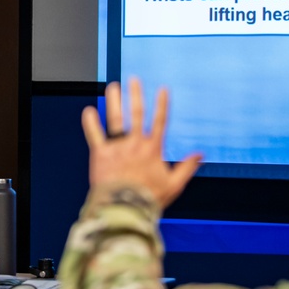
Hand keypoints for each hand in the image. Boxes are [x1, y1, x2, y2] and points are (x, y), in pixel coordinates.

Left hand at [82, 77, 201, 208]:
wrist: (125, 208)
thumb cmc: (149, 198)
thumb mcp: (174, 184)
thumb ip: (186, 167)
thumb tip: (200, 155)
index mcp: (153, 149)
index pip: (160, 122)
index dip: (161, 105)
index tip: (162, 89)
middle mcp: (135, 144)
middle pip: (136, 114)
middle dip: (135, 95)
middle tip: (133, 79)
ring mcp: (117, 148)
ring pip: (115, 119)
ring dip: (114, 101)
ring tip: (112, 87)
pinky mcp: (101, 154)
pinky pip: (94, 135)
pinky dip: (90, 123)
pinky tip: (88, 110)